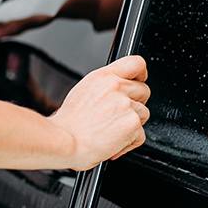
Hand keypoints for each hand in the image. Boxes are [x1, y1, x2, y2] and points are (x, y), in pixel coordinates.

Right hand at [48, 55, 149, 170]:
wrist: (64, 143)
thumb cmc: (67, 125)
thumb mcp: (82, 92)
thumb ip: (104, 87)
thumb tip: (118, 92)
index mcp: (103, 77)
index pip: (135, 63)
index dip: (141, 74)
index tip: (140, 80)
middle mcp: (116, 87)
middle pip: (143, 91)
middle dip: (136, 105)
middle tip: (119, 117)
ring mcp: (126, 105)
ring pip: (143, 114)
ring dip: (132, 125)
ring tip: (111, 132)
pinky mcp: (133, 124)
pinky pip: (140, 135)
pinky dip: (129, 143)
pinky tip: (113, 144)